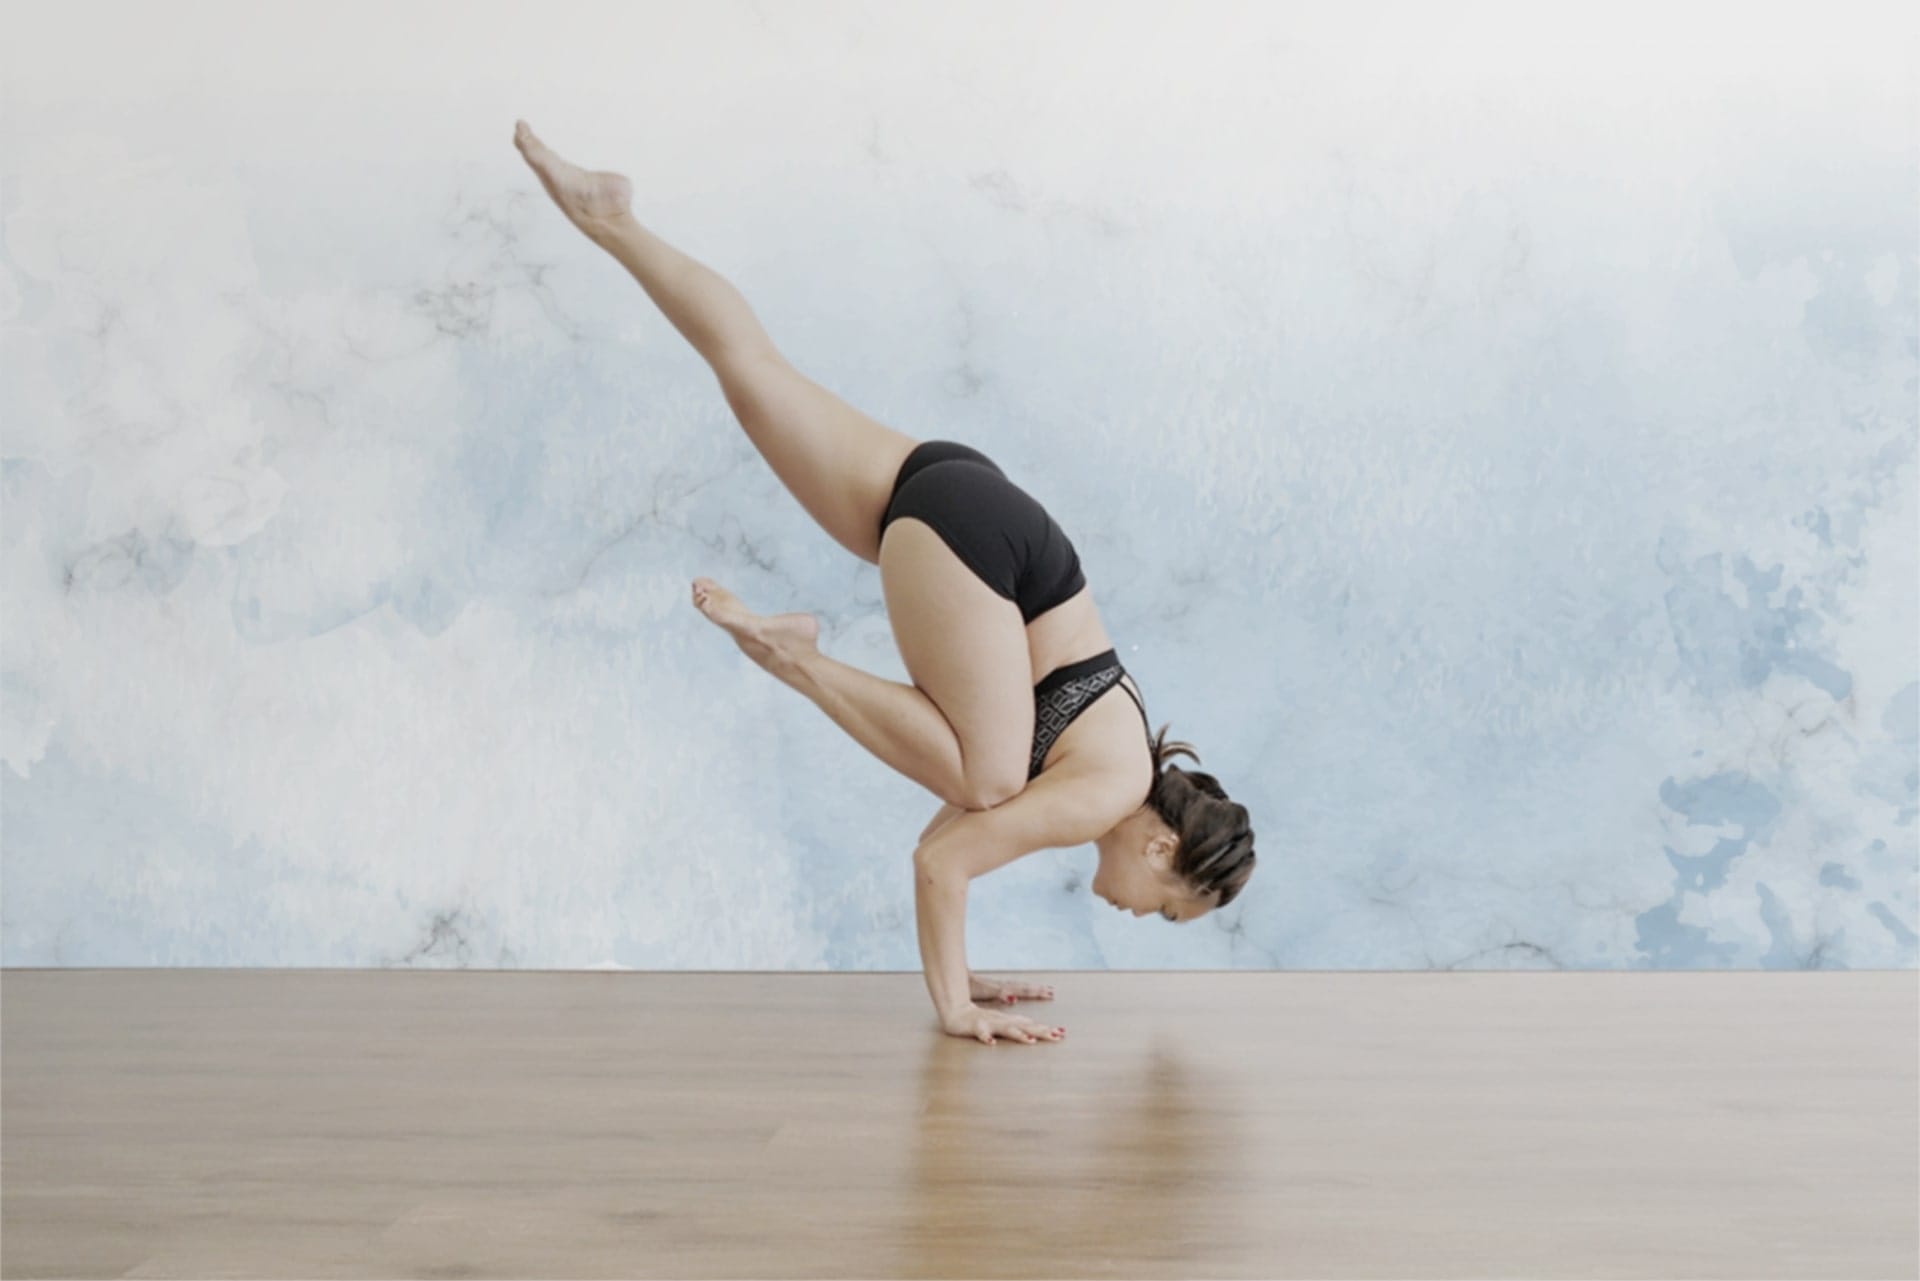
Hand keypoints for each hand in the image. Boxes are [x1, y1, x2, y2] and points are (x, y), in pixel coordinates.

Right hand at [943, 1003, 1065, 1044]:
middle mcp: (1002, 1020)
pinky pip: (981, 1032)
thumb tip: (1034, 1031)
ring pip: (1006, 1028)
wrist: (956, 1011)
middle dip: (1041, 1031)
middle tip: (1058, 1036)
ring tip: (1031, 1040)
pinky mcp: (975, 1026)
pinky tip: (992, 1043)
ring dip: (1018, 1034)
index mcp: (1009, 1020)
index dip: (1047, 1028)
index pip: (1031, 1024)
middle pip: (1025, 1026)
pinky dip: (986, 1037)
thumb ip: (1015, 1026)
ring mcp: (989, 1022)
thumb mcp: (1000, 1023)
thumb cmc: (979, 1019)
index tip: (1063, 1033)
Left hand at [969, 974, 1055, 1004]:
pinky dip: (1020, 990)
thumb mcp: (985, 991)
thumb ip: (1000, 993)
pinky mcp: (993, 988)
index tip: (1050, 993)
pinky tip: (1019, 995)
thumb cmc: (970, 987)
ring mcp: (999, 986)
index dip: (1037, 992)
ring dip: (1031, 989)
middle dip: (1038, 990)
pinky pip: (1012, 988)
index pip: (1024, 990)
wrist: (957, 977)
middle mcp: (1003, 986)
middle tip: (1052, 991)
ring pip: (1019, 987)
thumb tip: (1014, 997)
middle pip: (1024, 987)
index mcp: (1003, 988)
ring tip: (1043, 989)